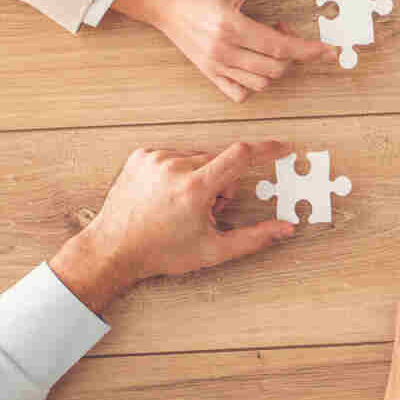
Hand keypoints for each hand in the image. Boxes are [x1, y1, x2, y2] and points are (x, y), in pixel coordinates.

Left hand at [49, 141, 296, 311]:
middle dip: (221, 183)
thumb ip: (254, 238)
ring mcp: (155, 159)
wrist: (113, 249)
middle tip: (206, 210)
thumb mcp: (213, 250)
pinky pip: (174, 155)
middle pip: (219, 162)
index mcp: (194, 189)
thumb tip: (285, 228)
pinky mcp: (141, 156)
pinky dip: (178, 171)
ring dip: (199, 176)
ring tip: (181, 204)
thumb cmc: (161, 252)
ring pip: (197, 158)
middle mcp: (174, 167)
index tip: (281, 147)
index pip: (240, 156)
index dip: (266, 149)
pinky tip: (166, 194)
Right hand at [112, 0, 338, 102]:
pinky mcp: (208, 73)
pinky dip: (255, 84)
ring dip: (276, 68)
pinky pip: (239, 93)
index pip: (281, 48)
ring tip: (268, 42)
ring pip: (260, 84)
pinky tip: (255, 62)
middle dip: (293, 54)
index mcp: (231, 26)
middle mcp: (222, 51)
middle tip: (285, 29)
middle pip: (275, 69)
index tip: (329, 50)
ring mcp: (214, 66)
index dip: (309, 50)